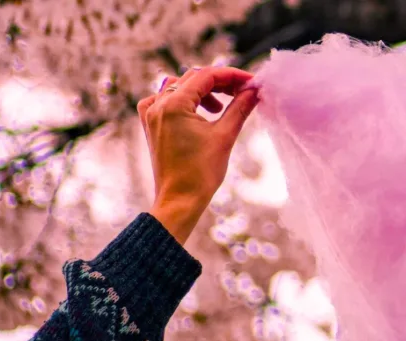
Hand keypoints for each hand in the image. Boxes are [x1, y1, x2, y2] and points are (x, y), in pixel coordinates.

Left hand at [137, 66, 259, 244]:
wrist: (180, 200)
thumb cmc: (201, 173)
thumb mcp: (225, 136)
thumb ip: (240, 108)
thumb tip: (254, 91)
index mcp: (174, 105)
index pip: (206, 76)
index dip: (232, 76)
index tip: (251, 82)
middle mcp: (158, 105)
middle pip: (193, 79)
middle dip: (220, 83)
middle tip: (243, 92)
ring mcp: (151, 115)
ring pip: (178, 87)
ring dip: (202, 91)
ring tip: (220, 108)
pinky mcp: (151, 126)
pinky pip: (164, 101)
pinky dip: (183, 101)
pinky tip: (196, 112)